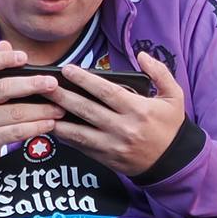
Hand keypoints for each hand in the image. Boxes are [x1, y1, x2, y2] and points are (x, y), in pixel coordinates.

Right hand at [0, 42, 65, 168]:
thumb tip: (5, 44)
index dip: (2, 59)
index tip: (23, 57)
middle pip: (3, 89)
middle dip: (31, 85)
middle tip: (53, 84)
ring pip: (15, 113)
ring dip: (41, 110)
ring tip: (58, 108)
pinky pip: (16, 133)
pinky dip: (36, 127)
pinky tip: (49, 123)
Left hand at [45, 54, 188, 179]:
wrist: (173, 161)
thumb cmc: (170, 126)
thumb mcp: (174, 96)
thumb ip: (160, 73)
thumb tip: (142, 55)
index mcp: (139, 110)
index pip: (106, 92)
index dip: (85, 79)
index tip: (68, 69)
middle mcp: (124, 128)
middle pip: (87, 110)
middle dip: (64, 96)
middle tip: (46, 85)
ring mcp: (113, 146)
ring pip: (79, 132)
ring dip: (58, 119)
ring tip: (42, 107)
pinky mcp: (106, 158)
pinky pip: (82, 146)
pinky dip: (66, 137)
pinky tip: (54, 126)